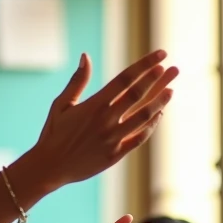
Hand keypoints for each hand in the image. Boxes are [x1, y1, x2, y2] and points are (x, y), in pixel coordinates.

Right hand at [34, 50, 177, 189]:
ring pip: (143, 117)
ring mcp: (112, 138)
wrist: (49, 167)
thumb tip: (86, 56)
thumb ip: (77, 81)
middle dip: (158, 80)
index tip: (160, 56)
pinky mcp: (115, 155)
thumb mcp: (61, 105)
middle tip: (174, 69)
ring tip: (171, 90)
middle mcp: (105, 120)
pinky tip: (159, 115)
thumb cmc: (54, 134)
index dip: (145, 65)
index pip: (125, 79)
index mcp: (93, 105)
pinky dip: (151, 126)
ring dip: (159, 102)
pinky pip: (139, 138)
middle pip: (138, 95)